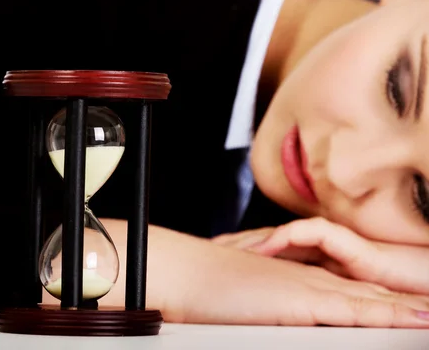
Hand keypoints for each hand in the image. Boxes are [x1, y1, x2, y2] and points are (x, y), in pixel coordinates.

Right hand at [96, 218, 428, 327]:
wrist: (188, 273)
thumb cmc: (208, 287)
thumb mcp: (246, 295)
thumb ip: (268, 304)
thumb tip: (273, 314)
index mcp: (298, 278)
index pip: (350, 287)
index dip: (382, 297)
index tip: (407, 305)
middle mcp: (310, 279)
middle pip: (368, 289)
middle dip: (404, 301)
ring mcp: (310, 287)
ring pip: (372, 297)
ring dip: (407, 307)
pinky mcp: (304, 300)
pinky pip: (357, 310)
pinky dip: (389, 315)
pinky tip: (413, 320)